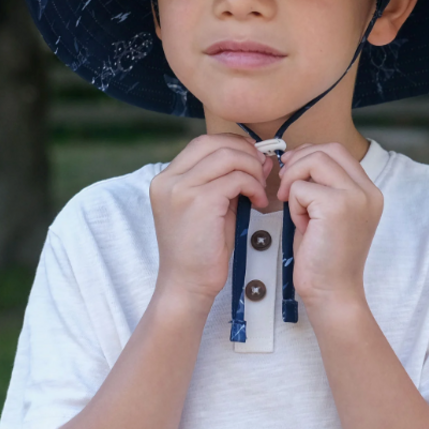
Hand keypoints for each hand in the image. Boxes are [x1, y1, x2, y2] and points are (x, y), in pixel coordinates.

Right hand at [149, 133, 272, 303]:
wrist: (186, 285)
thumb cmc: (201, 250)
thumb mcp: (212, 207)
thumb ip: (229, 180)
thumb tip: (259, 157)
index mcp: (166, 178)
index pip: (203, 143)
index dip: (233, 144)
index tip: (253, 158)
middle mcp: (168, 179)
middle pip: (214, 143)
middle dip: (245, 152)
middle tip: (262, 169)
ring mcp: (181, 189)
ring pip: (228, 157)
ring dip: (252, 169)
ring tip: (259, 189)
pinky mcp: (199, 202)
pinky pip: (236, 179)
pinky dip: (253, 186)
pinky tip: (258, 201)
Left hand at [276, 142, 382, 307]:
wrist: (332, 293)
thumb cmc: (323, 256)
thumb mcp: (327, 213)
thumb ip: (321, 184)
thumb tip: (295, 157)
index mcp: (368, 191)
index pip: (338, 151)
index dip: (310, 154)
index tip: (292, 171)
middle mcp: (368, 191)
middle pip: (328, 149)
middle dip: (299, 162)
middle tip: (286, 187)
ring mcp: (355, 197)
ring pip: (315, 161)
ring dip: (295, 181)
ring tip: (295, 207)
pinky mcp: (337, 207)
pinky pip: (301, 188)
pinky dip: (294, 205)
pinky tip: (302, 226)